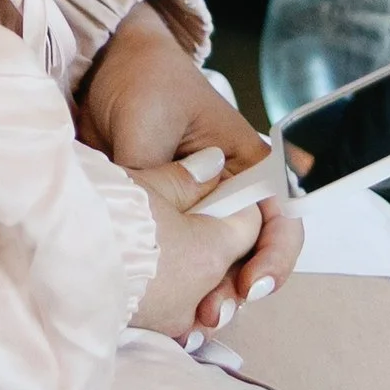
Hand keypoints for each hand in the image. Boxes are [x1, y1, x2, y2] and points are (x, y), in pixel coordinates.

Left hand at [82, 3, 300, 322]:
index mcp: (248, 166)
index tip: (250, 285)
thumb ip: (154, 176)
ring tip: (191, 323)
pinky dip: (179, 287)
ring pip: (217, 266)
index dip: (273, 258)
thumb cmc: (145, 82)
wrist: (108, 66)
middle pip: (250, 255)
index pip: (280, 220)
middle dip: (236, 291)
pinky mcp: (169, 222)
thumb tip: (148, 226)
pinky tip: (167, 312)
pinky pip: (183, 262)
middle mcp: (231, 194)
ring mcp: (200, 211)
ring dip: (208, 295)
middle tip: (210, 315)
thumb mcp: (150, 126)